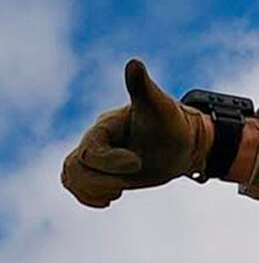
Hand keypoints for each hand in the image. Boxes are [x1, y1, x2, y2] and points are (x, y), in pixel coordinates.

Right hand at [61, 59, 211, 207]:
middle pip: (75, 167)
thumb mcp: (160, 107)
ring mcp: (99, 158)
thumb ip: (143, 89)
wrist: (183, 142)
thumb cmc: (172, 123)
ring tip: (119, 190)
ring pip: (71, 177)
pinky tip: (110, 199)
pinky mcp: (104, 173)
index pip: (90, 151)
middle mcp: (97, 141)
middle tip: (131, 178)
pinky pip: (77, 185)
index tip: (139, 163)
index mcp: (105, 127)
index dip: (111, 163)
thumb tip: (134, 63)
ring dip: (93, 190)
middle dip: (102, 181)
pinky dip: (87, 197)